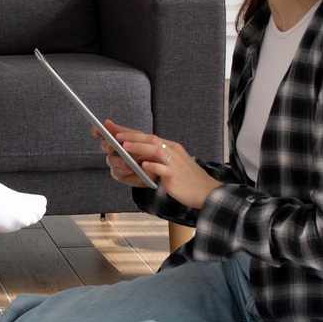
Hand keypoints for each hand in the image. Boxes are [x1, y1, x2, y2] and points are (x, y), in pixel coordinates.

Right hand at [92, 119, 146, 187]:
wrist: (160, 167)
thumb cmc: (149, 151)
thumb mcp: (138, 139)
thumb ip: (122, 131)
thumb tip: (106, 122)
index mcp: (117, 139)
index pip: (103, 133)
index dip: (98, 131)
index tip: (96, 131)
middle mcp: (114, 151)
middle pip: (105, 146)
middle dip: (108, 146)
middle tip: (113, 146)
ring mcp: (116, 163)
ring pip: (110, 160)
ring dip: (118, 161)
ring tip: (127, 163)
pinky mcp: (120, 174)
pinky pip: (116, 172)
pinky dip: (123, 171)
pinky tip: (130, 169)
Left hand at [97, 119, 221, 207]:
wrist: (207, 192)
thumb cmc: (187, 180)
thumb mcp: (171, 164)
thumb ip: (156, 158)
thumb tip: (135, 156)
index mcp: (170, 148)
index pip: (148, 136)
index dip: (131, 132)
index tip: (114, 128)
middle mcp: (172, 152)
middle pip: (151, 139)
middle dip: (132, 136)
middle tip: (116, 134)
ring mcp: (175, 163)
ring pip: (155, 150)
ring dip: (139, 146)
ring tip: (124, 145)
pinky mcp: (176, 176)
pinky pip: (163, 169)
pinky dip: (153, 166)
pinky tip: (143, 165)